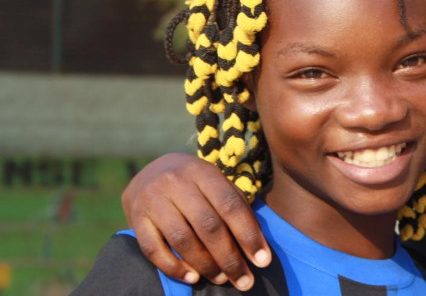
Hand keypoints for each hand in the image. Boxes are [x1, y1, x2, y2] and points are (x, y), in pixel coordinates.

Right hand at [121, 153, 271, 290]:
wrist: (150, 172)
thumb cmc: (195, 185)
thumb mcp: (216, 185)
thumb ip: (236, 209)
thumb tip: (258, 248)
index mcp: (203, 172)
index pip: (230, 206)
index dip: (249, 235)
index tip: (263, 261)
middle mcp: (176, 183)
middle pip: (207, 225)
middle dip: (230, 258)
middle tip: (244, 281)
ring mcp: (152, 200)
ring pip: (182, 239)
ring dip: (206, 265)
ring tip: (222, 279)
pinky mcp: (136, 218)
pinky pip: (153, 249)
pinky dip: (174, 268)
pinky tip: (192, 278)